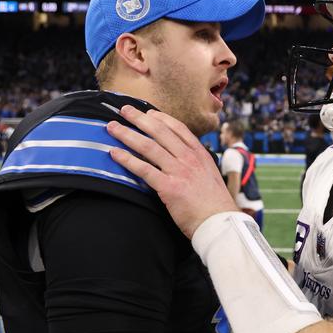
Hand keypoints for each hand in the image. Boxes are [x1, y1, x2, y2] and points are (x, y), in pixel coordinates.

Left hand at [106, 106, 237, 237]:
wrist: (220, 222)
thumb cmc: (215, 204)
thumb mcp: (210, 176)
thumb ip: (197, 166)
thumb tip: (184, 163)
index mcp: (200, 155)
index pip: (179, 128)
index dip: (161, 118)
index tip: (148, 112)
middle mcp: (189, 159)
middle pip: (160, 132)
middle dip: (140, 119)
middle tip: (125, 110)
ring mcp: (179, 171)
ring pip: (149, 147)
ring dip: (128, 134)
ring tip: (112, 127)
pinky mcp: (169, 187)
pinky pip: (144, 169)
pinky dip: (127, 159)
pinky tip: (115, 153)